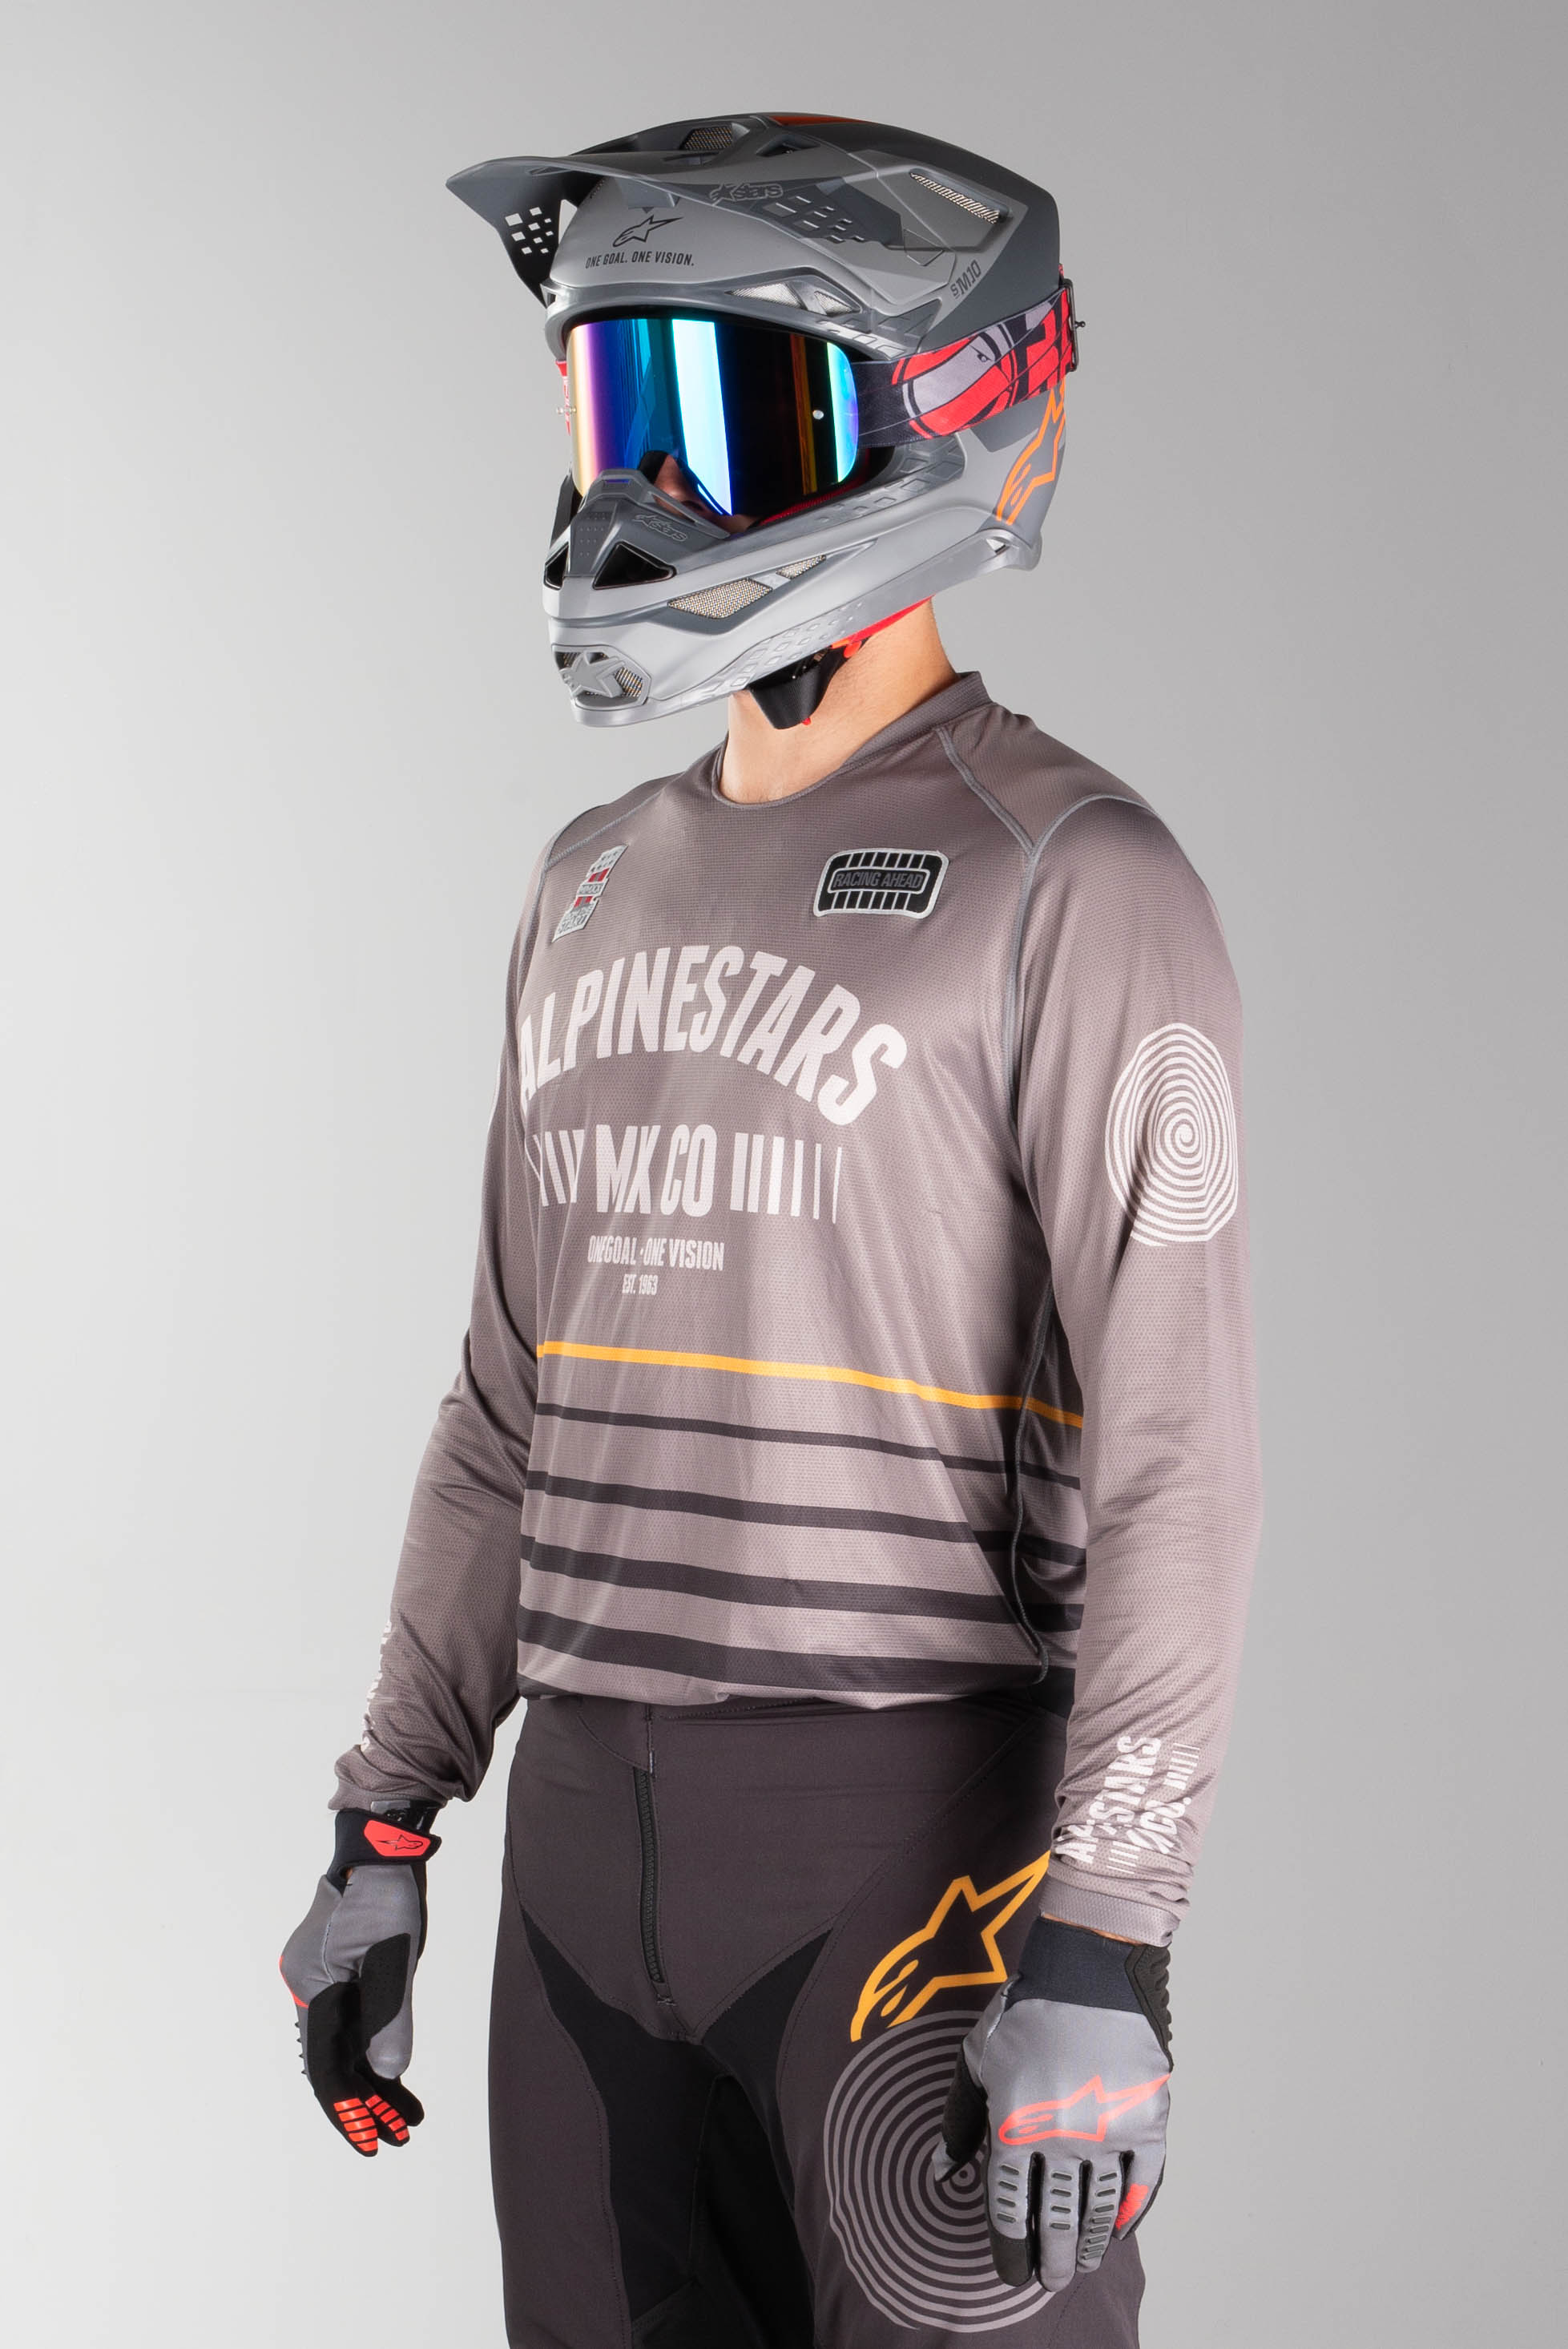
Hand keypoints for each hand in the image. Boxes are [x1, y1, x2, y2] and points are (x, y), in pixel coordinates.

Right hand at [280, 1805, 440, 2155]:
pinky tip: (394, 2077)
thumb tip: (390, 2074)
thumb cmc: (386, 1895)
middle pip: (332, 2060)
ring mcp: (323, 1981)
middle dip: (364, 2103)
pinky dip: (371, 2051)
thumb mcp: (395, 1957)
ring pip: (343, 2046)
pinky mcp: (340, 1974)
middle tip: (396, 2138)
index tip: (372, 2142)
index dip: (349, 2108)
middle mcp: (309, 1988)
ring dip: (371, 2082)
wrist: (381, 1848)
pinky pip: (351, 2024)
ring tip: (405, 2118)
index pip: (325, 2064)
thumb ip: (390, 2016)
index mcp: (313, 1986)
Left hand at [936, 1916, 1171, 2288]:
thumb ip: (958, 2119)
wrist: (1090, 1969)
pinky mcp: (1148, 2122)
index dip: (1009, 2249)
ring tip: (1081, 2262)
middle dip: (1050, 2260)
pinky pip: (1144, 2185)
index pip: (1009, 2210)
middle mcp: (1062, 2138)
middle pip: (1055, 2221)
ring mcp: (1110, 2133)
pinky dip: (1132, 2215)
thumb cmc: (1026, 2012)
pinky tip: (1119, 2232)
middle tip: (1049, 2279)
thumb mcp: (977, 2059)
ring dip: (1089, 2244)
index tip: (1012, 2271)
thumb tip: (940, 2173)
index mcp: (1013, 2125)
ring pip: (1099, 2210)